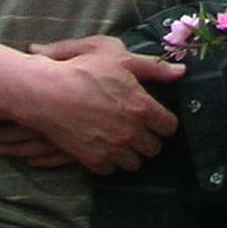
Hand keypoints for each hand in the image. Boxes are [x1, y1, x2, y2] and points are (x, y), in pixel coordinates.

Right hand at [0, 35, 183, 173]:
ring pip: (133, 163)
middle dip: (147, 140)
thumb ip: (153, 68)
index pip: (169, 127)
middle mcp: (131, 131)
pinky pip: (110, 170)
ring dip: (129, 154)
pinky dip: (108, 162)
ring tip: (120, 141)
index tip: (156, 119)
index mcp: (142, 107)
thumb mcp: (119, 57)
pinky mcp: (91, 159)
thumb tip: (181, 72)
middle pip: (153, 149)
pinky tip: (102, 148)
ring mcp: (111, 148)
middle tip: (137, 131)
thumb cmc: (82, 69)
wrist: (45, 92)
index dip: (164, 123)